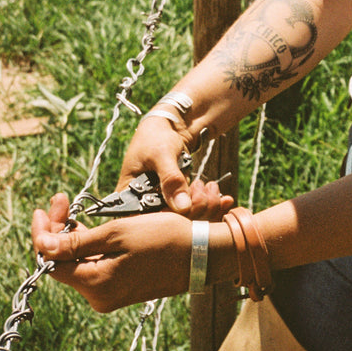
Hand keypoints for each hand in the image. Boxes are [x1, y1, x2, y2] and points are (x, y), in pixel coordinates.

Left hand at [32, 192, 192, 311]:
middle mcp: (98, 296)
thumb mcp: (119, 232)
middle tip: (61, 200)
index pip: (52, 262)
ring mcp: (110, 294)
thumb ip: (78, 241)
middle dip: (58, 231)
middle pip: (64, 262)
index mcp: (96, 284)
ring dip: (73, 236)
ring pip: (79, 263)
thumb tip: (42, 245)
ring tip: (72, 209)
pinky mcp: (120, 288)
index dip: (43, 234)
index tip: (43, 209)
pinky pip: (95, 266)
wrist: (202, 253)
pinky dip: (90, 246)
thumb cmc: (164, 237)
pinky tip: (90, 227)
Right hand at [118, 117, 234, 216]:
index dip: (173, 218)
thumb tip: (181, 207)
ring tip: (212, 188)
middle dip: (195, 209)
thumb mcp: (162, 154)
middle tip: (206, 189)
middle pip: (169, 224)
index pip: (148, 223)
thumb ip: (170, 179)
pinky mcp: (178, 203)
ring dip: (205, 206)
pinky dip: (210, 206)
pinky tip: (224, 199)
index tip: (192, 202)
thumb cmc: (157, 136)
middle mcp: (143, 208)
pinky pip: (194, 212)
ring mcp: (162, 206)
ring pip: (185, 220)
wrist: (170, 126)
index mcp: (128, 199)